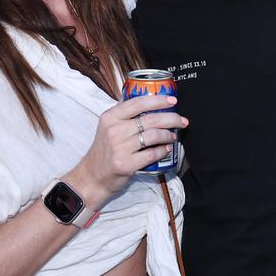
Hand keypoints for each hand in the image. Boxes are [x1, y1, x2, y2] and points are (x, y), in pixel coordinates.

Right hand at [65, 94, 187, 208]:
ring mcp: (120, 148)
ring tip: (173, 136)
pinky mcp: (126, 164)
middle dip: (171, 118)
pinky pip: (152, 154)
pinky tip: (166, 149)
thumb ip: (125, 115)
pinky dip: (162, 150)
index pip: (138, 103)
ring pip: (153, 136)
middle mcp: (114, 130)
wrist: (93, 175)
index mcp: (110, 117)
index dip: (158, 100)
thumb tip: (151, 103)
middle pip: (150, 119)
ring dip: (168, 135)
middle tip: (182, 120)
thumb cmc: (105, 150)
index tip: (172, 100)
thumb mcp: (108, 127)